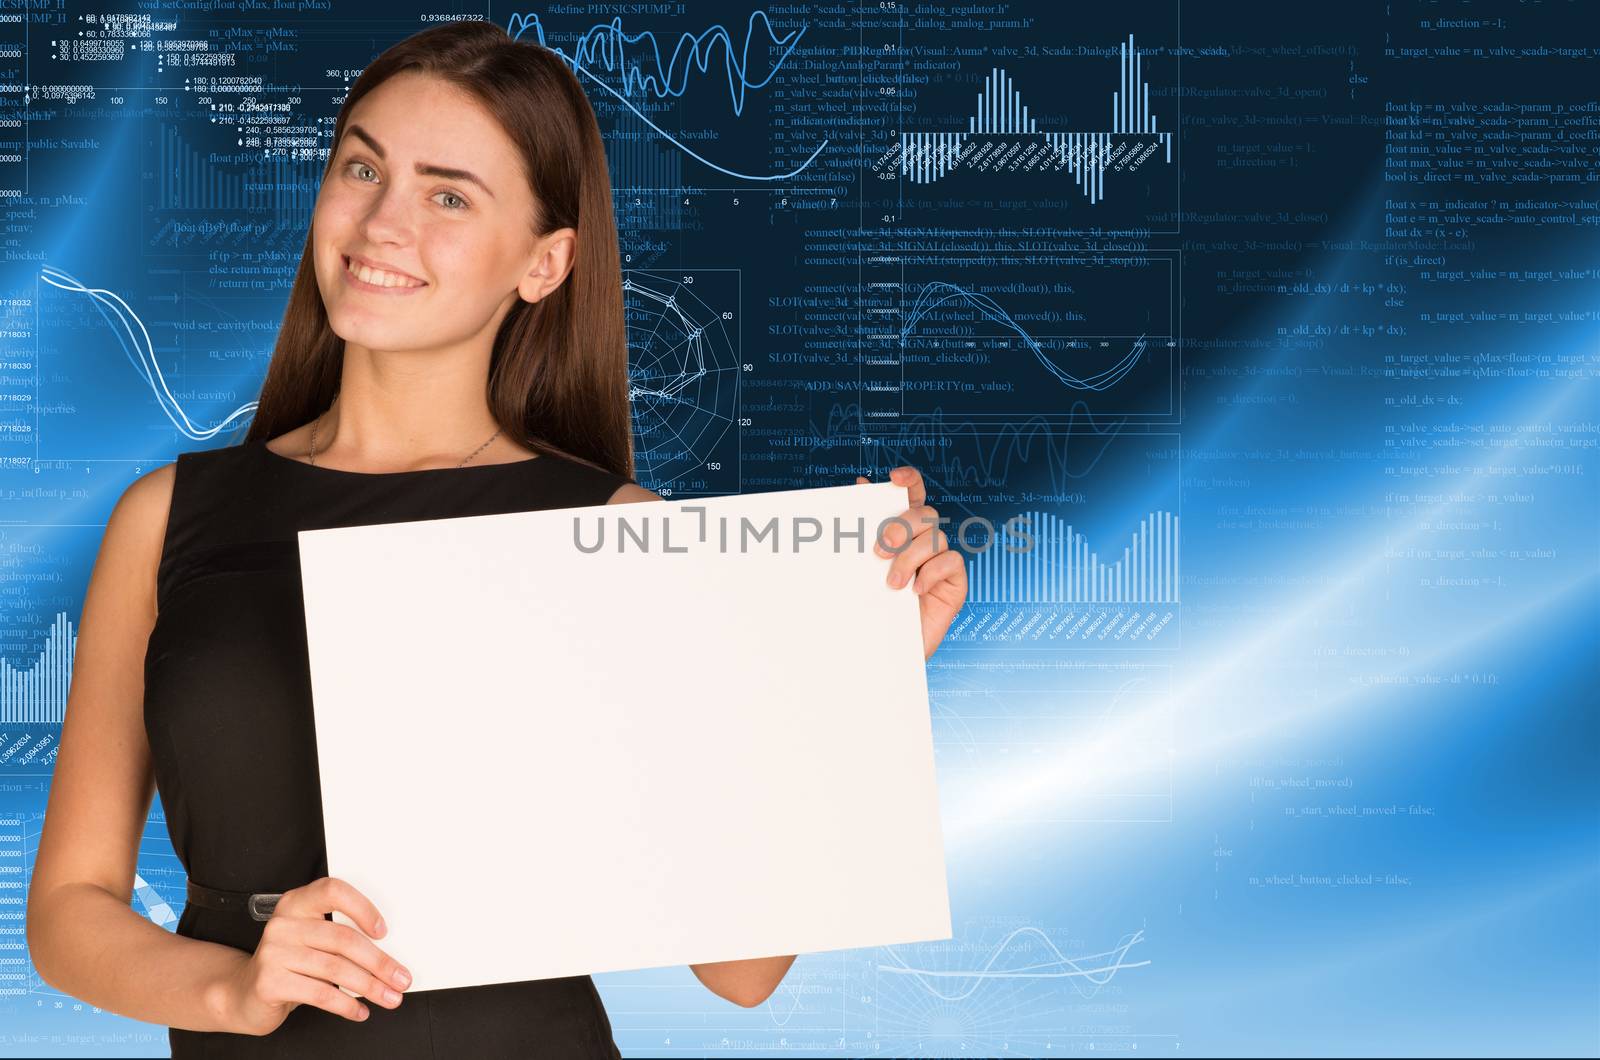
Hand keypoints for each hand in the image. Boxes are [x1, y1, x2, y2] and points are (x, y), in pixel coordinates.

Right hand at [217, 876, 410, 1035]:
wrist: (244, 993)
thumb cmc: (288, 964)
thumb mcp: (311, 941)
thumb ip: (339, 937)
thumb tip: (388, 956)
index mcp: (297, 903)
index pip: (333, 892)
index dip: (362, 908)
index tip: (384, 932)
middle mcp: (283, 924)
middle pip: (343, 939)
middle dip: (379, 962)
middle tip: (400, 978)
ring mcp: (273, 952)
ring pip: (336, 969)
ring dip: (370, 986)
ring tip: (388, 997)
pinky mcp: (270, 982)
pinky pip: (320, 994)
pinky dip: (346, 1005)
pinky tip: (359, 1010)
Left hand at [856, 466, 967, 659]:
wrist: (883, 652)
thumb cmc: (872, 608)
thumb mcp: (861, 569)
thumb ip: (864, 531)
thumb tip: (860, 485)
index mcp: (903, 532)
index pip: (913, 495)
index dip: (910, 480)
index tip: (894, 478)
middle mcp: (925, 543)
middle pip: (925, 514)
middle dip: (901, 526)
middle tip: (879, 551)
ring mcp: (941, 562)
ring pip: (935, 538)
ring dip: (910, 558)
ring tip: (892, 584)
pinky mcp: (955, 583)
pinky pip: (952, 561)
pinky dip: (933, 572)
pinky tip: (916, 590)